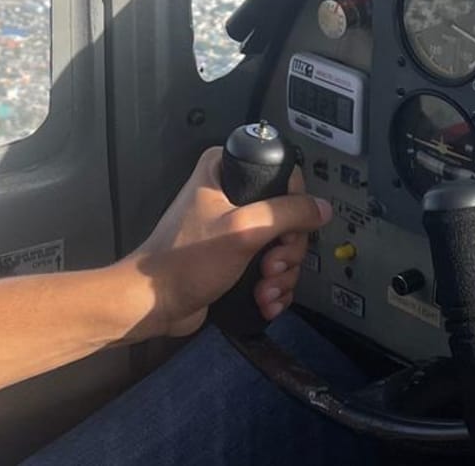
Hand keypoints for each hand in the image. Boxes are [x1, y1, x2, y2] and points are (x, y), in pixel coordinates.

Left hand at [113, 147, 334, 341]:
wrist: (153, 304)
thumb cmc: (185, 261)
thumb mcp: (242, 229)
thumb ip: (287, 213)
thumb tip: (321, 208)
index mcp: (225, 171)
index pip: (283, 175)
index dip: (293, 206)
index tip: (285, 232)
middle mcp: (230, 194)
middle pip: (288, 217)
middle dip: (286, 251)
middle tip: (270, 265)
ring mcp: (234, 228)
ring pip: (283, 246)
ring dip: (281, 274)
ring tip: (264, 290)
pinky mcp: (235, 258)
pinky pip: (270, 267)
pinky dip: (273, 286)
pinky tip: (264, 300)